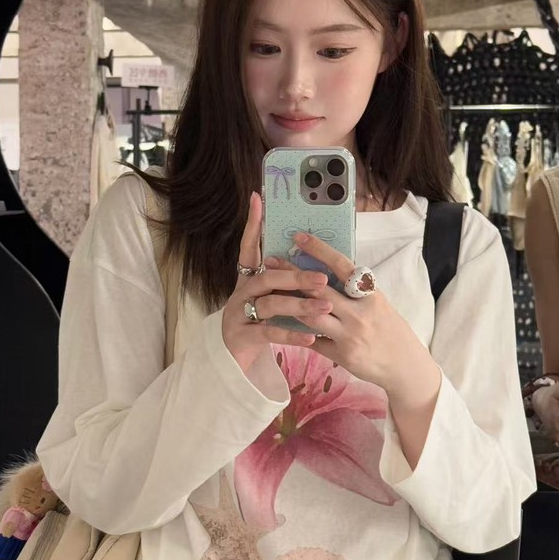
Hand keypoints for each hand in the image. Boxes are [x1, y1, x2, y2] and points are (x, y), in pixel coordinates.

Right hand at [221, 193, 334, 374]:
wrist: (234, 360)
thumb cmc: (260, 325)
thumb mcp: (270, 299)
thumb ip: (284, 283)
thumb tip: (316, 262)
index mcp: (248, 280)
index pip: (249, 247)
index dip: (253, 224)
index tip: (258, 199)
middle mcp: (241, 293)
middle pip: (267, 278)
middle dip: (295, 277)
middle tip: (322, 279)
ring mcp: (238, 315)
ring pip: (270, 305)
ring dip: (300, 305)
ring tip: (324, 307)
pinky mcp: (242, 337)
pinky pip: (269, 333)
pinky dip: (291, 334)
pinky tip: (312, 337)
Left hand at [272, 231, 437, 401]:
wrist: (405, 365)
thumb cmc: (390, 329)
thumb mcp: (377, 303)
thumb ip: (355, 291)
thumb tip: (324, 272)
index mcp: (371, 294)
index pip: (342, 266)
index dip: (319, 250)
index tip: (299, 236)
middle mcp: (359, 313)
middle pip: (318, 290)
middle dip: (291, 274)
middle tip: (270, 261)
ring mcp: (350, 335)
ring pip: (310, 316)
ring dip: (288, 302)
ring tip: (270, 290)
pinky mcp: (342, 355)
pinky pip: (313, 341)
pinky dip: (298, 331)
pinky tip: (281, 322)